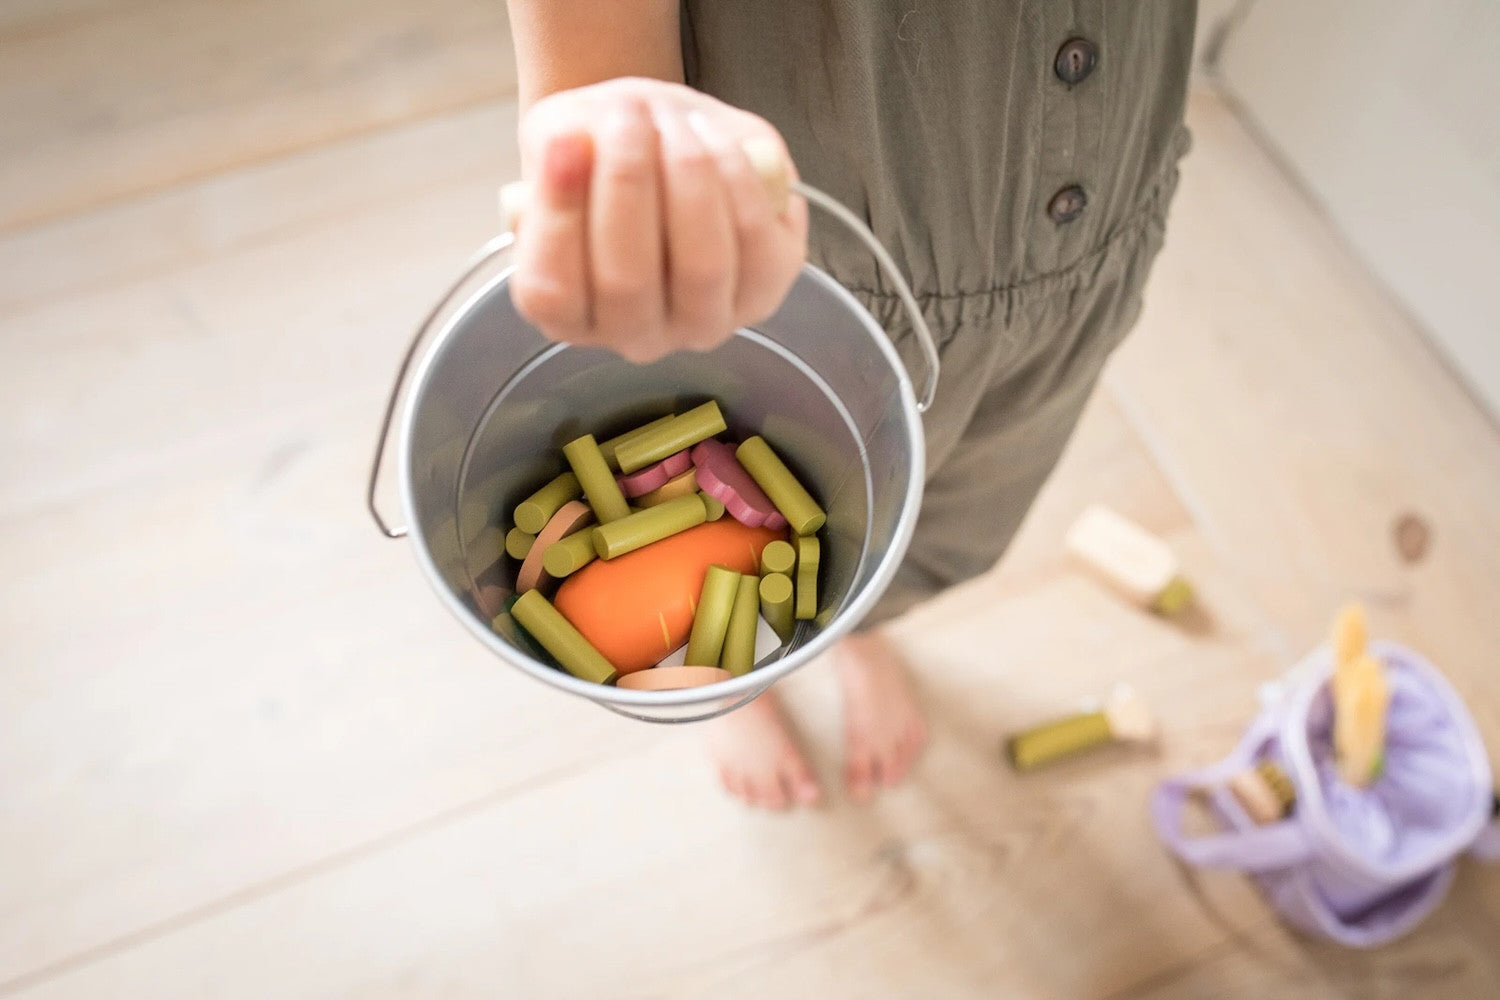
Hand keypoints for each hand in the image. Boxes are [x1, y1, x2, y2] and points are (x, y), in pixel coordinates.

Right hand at [509, 77, 808, 363]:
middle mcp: (633, 337)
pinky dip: (736, 182)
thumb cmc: (606, 152)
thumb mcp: (562, 139)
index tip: (563, 140)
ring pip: (700, 268)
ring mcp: (701, 325)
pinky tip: (713, 136)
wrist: (665, 147)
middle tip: (626, 110)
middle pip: (626, 282)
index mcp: (567, 316)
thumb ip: (558, 146)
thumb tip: (571, 144)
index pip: (552, 291)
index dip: (559, 216)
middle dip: (626, 183)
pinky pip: (755, 246)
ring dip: (687, 178)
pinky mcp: (762, 294)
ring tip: (674, 118)